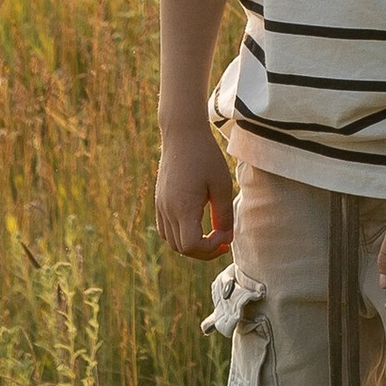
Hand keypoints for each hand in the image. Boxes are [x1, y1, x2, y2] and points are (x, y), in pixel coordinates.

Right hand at [154, 121, 234, 261]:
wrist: (182, 134)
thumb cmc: (205, 156)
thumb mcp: (221, 184)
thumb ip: (223, 214)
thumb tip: (226, 238)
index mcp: (182, 208)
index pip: (191, 246)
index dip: (210, 248)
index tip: (225, 235)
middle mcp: (167, 210)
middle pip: (181, 248)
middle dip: (203, 251)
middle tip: (223, 241)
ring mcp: (160, 206)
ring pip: (172, 241)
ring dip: (191, 245)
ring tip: (211, 235)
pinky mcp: (159, 201)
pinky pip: (166, 229)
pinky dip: (181, 235)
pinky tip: (197, 224)